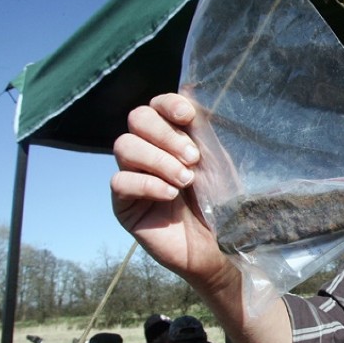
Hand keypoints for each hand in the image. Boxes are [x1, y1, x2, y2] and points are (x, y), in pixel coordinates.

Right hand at [111, 93, 229, 284]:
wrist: (220, 248)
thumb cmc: (222, 204)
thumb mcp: (219, 164)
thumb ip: (206, 133)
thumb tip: (196, 94)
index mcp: (174, 136)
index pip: (158, 105)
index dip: (169, 104)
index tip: (188, 116)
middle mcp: (150, 150)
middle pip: (138, 118)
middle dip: (166, 134)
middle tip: (193, 158)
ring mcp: (134, 175)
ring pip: (125, 146)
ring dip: (158, 159)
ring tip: (186, 179)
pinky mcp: (123, 204)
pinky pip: (121, 181)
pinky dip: (147, 183)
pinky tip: (169, 194)